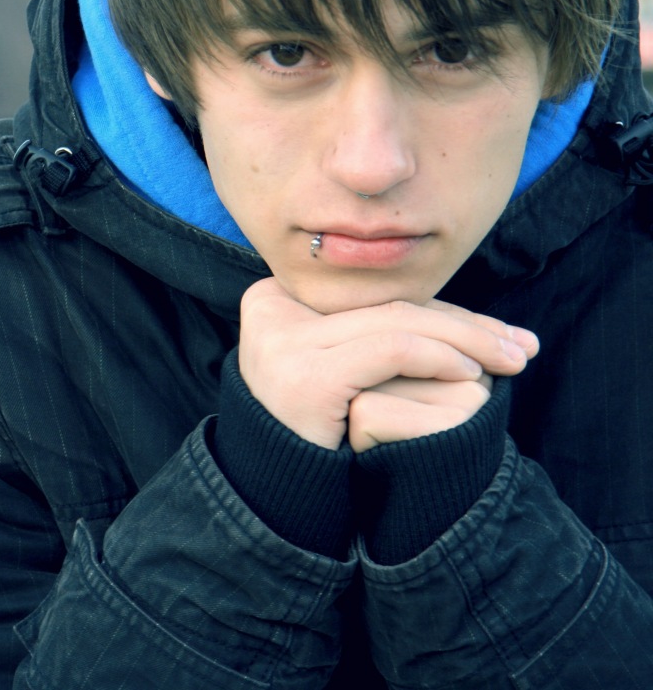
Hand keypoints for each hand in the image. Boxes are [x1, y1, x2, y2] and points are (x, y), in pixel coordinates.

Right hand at [238, 278, 537, 449]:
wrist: (285, 495)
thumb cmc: (326, 431)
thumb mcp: (349, 369)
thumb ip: (386, 333)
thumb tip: (472, 316)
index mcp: (274, 300)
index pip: (375, 296)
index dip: (441, 309)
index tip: (497, 329)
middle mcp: (271, 311)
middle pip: (386, 306)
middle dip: (463, 324)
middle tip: (522, 343)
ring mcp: (285, 344)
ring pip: (396, 321)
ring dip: (465, 339)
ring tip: (510, 360)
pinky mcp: (308, 377)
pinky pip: (390, 351)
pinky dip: (437, 356)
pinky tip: (471, 375)